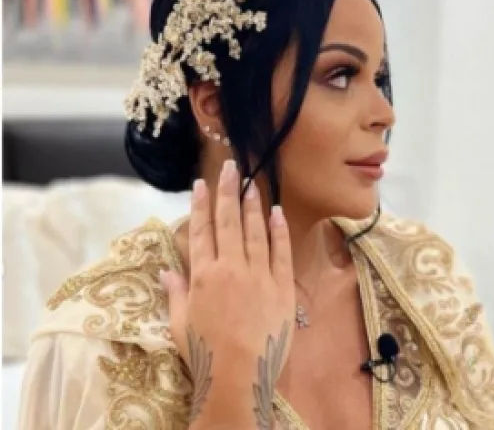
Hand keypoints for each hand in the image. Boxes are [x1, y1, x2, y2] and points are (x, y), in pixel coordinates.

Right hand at [159, 160, 295, 427]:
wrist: (239, 372)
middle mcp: (230, 267)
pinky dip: (279, 231)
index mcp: (202, 275)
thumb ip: (174, 294)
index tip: (202, 183)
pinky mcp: (282, 286)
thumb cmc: (205, 353)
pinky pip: (281, 252)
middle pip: (228, 222)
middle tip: (231, 166)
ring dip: (253, 205)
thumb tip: (166, 271)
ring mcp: (258, 275)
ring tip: (252, 183)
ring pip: (255, 231)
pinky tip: (277, 213)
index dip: (200, 205)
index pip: (200, 231)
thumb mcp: (179, 324)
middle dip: (228, 192)